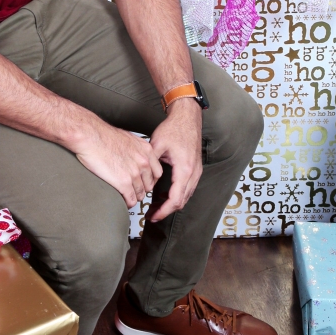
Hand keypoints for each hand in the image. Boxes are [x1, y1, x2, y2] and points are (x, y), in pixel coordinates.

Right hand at [75, 119, 163, 208]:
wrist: (89, 136)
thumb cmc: (102, 135)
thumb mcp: (127, 139)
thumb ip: (136, 150)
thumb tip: (135, 158)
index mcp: (146, 150)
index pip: (157, 172)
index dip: (149, 179)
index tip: (144, 181)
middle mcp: (143, 161)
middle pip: (150, 184)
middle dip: (142, 189)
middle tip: (134, 190)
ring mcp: (134, 173)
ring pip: (140, 194)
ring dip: (134, 196)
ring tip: (127, 196)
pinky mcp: (123, 183)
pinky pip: (131, 200)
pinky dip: (127, 203)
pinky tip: (122, 200)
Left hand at [147, 100, 202, 221]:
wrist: (187, 117)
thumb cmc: (174, 129)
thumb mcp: (157, 145)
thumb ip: (149, 163)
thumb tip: (139, 176)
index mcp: (184, 170)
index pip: (175, 199)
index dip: (163, 211)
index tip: (152, 216)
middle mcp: (193, 174)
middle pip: (181, 202)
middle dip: (166, 211)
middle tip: (151, 215)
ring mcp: (196, 172)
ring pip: (185, 196)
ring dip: (171, 204)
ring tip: (155, 207)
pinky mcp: (195, 169)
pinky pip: (187, 188)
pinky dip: (176, 195)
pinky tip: (163, 195)